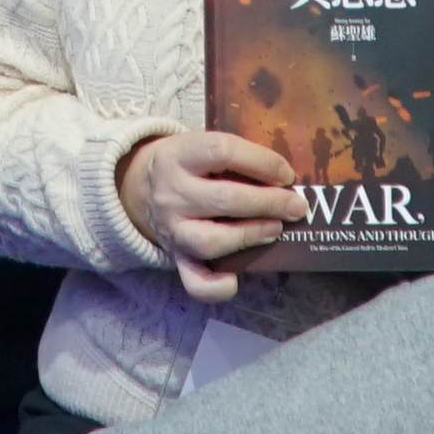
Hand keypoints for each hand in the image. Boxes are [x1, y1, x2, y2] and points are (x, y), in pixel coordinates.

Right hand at [115, 126, 302, 304]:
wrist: (136, 188)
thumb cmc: (186, 164)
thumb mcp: (199, 146)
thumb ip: (235, 157)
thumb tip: (287, 177)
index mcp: (179, 156)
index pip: (222, 152)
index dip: (261, 162)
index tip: (286, 174)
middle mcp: (171, 193)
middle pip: (223, 199)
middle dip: (268, 203)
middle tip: (296, 206)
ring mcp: (171, 230)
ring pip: (210, 241)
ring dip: (250, 236)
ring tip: (275, 229)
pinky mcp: (176, 258)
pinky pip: (194, 282)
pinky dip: (216, 287)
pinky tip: (236, 279)